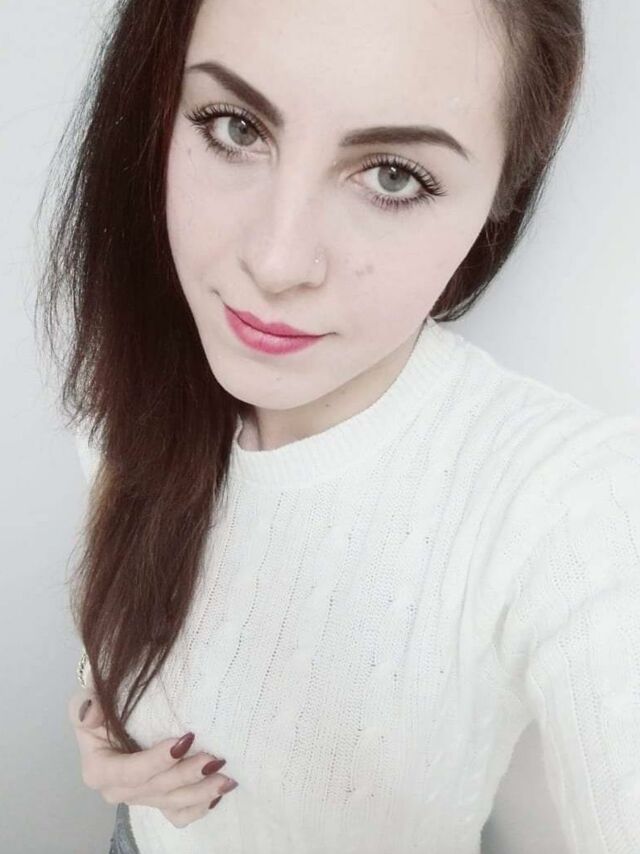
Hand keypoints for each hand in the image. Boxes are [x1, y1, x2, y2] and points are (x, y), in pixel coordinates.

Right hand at [68, 688, 238, 827]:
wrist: (114, 716)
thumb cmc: (104, 707)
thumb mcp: (88, 700)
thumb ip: (84, 705)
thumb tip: (90, 712)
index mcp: (99, 771)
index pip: (131, 772)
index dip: (157, 760)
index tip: (185, 740)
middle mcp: (118, 791)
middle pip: (157, 788)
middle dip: (187, 775)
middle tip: (215, 759)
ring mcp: (140, 798)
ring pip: (172, 804)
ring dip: (201, 793)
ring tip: (226, 778)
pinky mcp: (157, 800)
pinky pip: (178, 815)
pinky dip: (199, 807)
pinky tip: (217, 794)